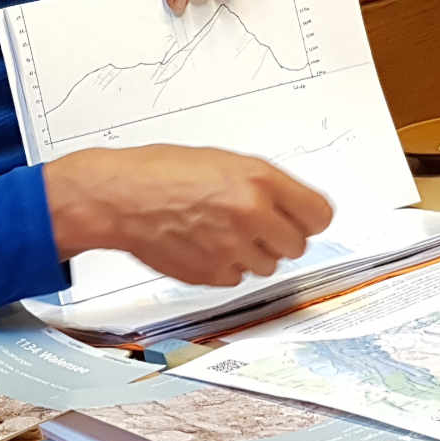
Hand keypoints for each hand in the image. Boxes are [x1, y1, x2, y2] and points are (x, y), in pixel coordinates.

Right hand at [43, 145, 332, 285]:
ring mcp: (232, 247)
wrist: (120, 197)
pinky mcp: (212, 273)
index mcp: (259, 179)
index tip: (301, 220)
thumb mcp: (224, 162)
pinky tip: (204, 246)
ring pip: (269, 266)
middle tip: (254, 226)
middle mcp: (251, 213)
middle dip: (280, 238)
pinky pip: (238, 278)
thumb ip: (264, 185)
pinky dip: (226, 267)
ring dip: (252, 254)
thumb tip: (294, 208)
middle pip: (298, 245)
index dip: (308, 218)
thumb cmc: (162, 173)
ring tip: (220, 232)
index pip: (319, 214)